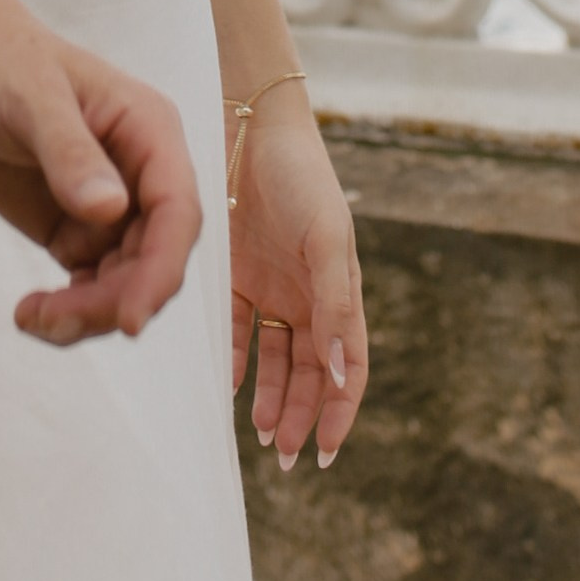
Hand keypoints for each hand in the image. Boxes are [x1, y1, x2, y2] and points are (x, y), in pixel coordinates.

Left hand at [0, 0, 202, 344]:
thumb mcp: (31, 98)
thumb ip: (70, 153)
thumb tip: (112, 211)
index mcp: (150, 132)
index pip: (177, 212)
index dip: (162, 271)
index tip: (132, 322)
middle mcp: (141, 175)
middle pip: (152, 260)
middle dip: (113, 300)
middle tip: (53, 319)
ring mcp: (111, 206)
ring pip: (123, 282)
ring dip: (87, 313)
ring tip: (31, 317)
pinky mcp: (76, 229)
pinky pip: (89, 285)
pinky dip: (66, 309)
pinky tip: (28, 313)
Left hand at [230, 89, 366, 469]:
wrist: (251, 126)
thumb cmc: (301, 178)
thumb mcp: (327, 239)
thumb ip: (334, 305)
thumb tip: (341, 376)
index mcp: (340, 292)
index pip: (348, 368)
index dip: (341, 411)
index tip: (325, 452)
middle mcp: (308, 296)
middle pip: (311, 372)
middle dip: (303, 415)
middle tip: (287, 455)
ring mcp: (272, 286)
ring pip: (276, 359)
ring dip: (273, 398)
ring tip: (265, 434)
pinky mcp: (235, 273)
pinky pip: (237, 330)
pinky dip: (237, 361)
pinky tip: (231, 388)